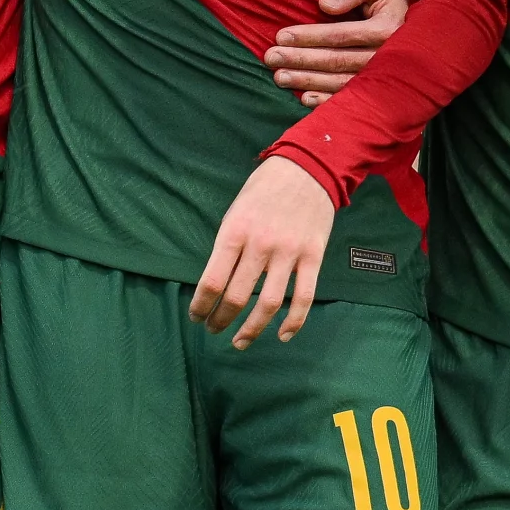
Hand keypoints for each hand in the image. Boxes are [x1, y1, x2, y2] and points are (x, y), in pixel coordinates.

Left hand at [191, 155, 334, 346]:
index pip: (212, 280)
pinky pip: (304, 297)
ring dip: (252, 329)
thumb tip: (217, 282)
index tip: (196, 316)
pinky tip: (282, 336)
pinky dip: (293, 322)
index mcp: (235, 231)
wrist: (307, 167)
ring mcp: (289, 252)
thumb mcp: (235, 211)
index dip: (201, 305)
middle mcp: (260, 245)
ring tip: (239, 341)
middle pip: (237, 296)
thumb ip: (228, 245)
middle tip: (213, 329)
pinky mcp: (313, 257)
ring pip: (269, 303)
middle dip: (220, 319)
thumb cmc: (263, 189)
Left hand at [271, 0, 407, 106]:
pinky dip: (327, 102)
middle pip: (336, 60)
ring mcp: (386, 78)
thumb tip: (325, 5)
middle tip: (271, 58)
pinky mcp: (383, 90)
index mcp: (386, 29)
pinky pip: (352, 99)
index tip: (281, 36)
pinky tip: (304, 98)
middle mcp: (387, 57)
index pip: (339, 35)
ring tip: (279, 77)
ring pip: (340, 81)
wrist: (426, 27)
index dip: (309, 36)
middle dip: (300, 60)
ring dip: (307, 81)